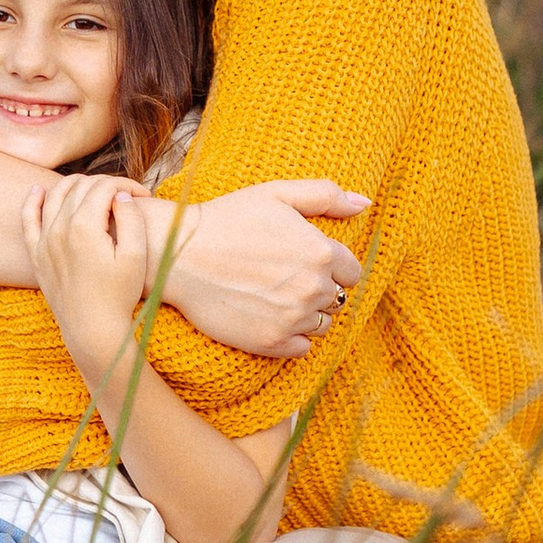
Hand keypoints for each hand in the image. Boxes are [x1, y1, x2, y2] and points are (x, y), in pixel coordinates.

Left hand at [21, 172, 151, 358]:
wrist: (92, 329)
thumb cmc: (119, 294)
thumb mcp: (135, 256)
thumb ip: (131, 218)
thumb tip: (121, 196)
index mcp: (84, 225)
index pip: (105, 187)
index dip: (128, 186)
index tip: (145, 197)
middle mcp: (59, 228)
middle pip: (82, 187)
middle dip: (107, 184)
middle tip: (126, 197)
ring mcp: (44, 240)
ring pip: (56, 195)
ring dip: (77, 185)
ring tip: (97, 190)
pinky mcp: (36, 254)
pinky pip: (28, 219)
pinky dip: (32, 200)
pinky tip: (39, 190)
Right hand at [159, 179, 371, 357]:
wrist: (178, 255)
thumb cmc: (227, 219)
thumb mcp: (276, 194)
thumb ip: (325, 196)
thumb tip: (364, 203)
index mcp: (320, 252)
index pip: (352, 271)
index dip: (332, 266)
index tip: (304, 262)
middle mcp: (313, 288)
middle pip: (337, 299)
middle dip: (319, 289)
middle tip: (284, 278)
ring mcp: (294, 318)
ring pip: (322, 324)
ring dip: (307, 314)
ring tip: (275, 297)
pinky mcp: (272, 342)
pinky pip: (302, 348)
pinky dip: (292, 337)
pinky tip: (269, 317)